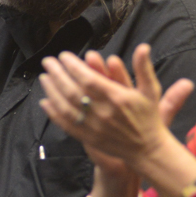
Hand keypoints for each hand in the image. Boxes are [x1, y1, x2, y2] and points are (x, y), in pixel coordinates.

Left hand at [39, 44, 192, 171]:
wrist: (147, 149)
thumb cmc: (148, 117)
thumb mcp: (151, 90)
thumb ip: (144, 68)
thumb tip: (143, 46)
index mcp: (117, 98)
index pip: (88, 79)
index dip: (73, 66)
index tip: (63, 56)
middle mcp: (103, 113)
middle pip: (73, 91)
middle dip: (57, 74)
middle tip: (48, 61)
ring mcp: (94, 127)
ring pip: (66, 107)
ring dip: (52, 91)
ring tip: (44, 77)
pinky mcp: (88, 138)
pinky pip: (66, 124)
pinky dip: (54, 114)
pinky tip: (45, 102)